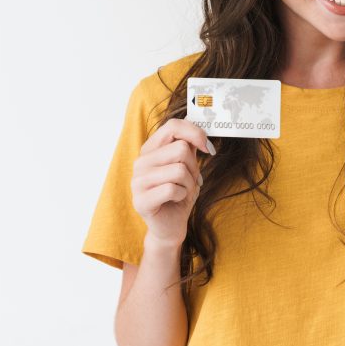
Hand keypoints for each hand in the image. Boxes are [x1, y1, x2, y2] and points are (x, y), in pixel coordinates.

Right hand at [131, 118, 215, 247]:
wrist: (170, 226)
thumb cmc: (179, 194)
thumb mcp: (188, 166)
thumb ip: (189, 145)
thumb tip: (196, 119)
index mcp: (150, 149)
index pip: (173, 126)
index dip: (195, 133)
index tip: (207, 147)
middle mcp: (140, 162)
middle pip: (181, 149)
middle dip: (194, 167)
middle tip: (189, 180)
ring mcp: (137, 181)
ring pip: (178, 170)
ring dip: (189, 184)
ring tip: (182, 191)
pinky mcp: (140, 200)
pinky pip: (172, 189)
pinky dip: (182, 196)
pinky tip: (175, 200)